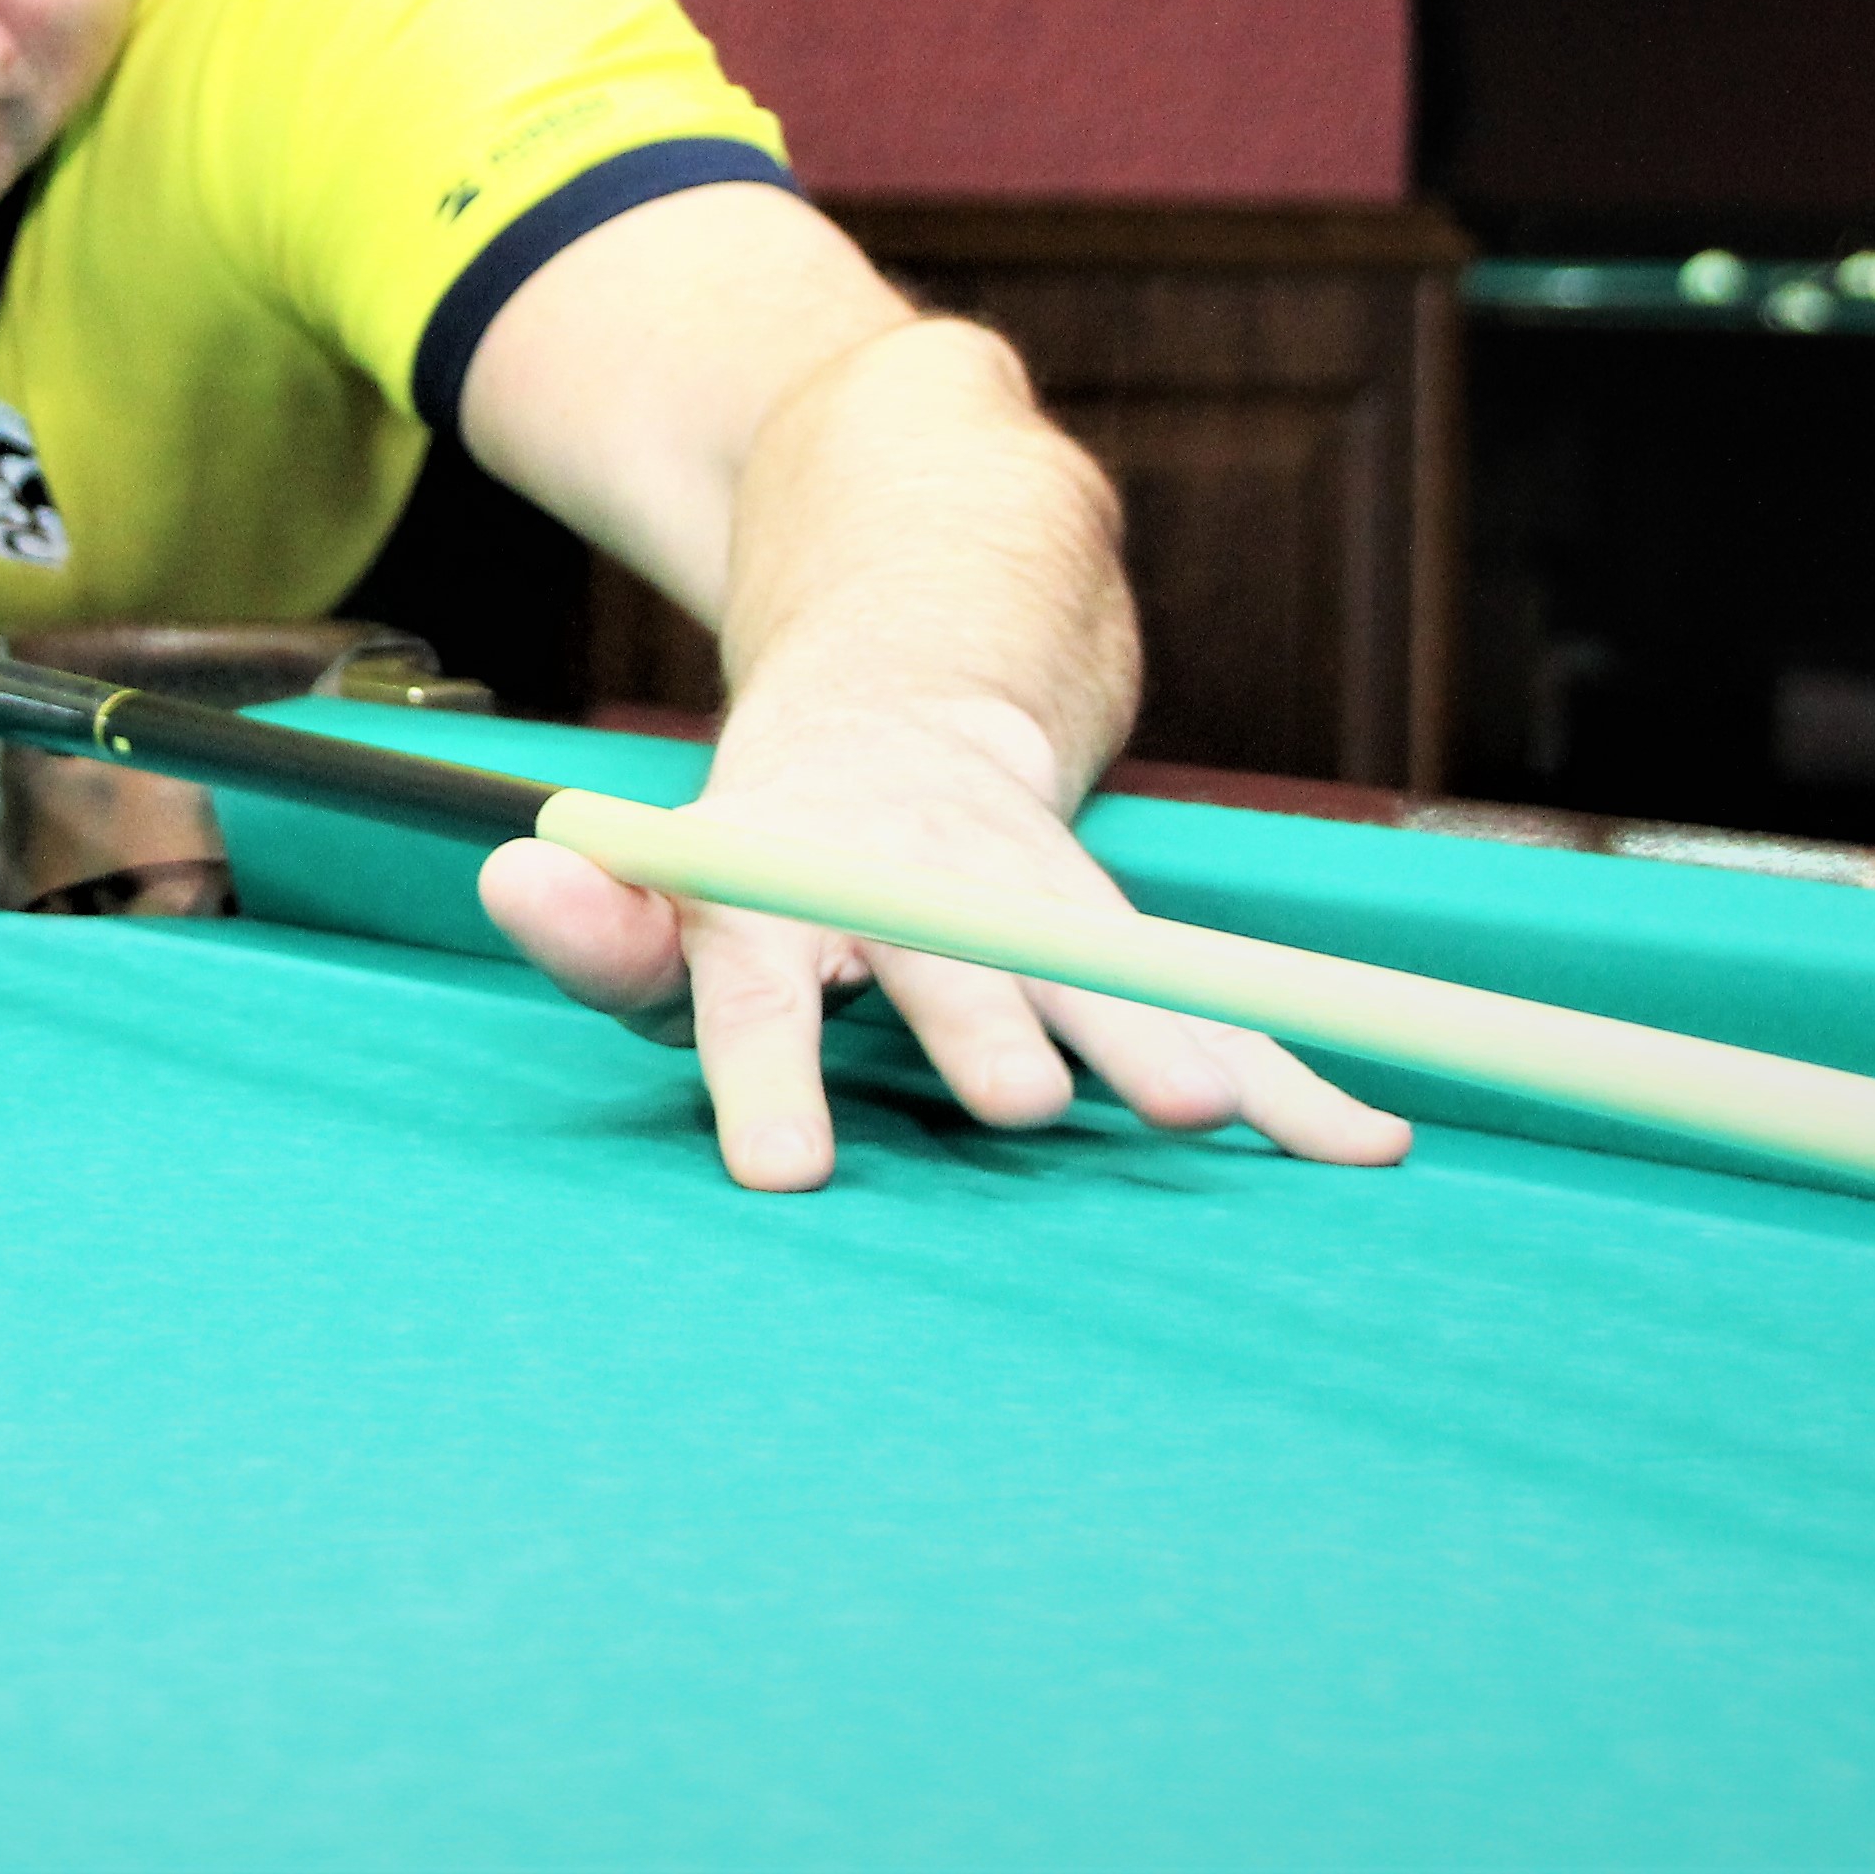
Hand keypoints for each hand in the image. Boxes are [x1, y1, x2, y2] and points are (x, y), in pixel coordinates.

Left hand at [476, 688, 1411, 1191]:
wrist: (903, 704)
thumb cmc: (759, 852)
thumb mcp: (658, 886)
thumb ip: (598, 921)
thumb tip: (512, 876)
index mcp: (783, 886)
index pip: (759, 990)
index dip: (770, 1073)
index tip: (786, 1170)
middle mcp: (915, 889)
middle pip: (952, 964)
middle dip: (991, 1028)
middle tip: (1026, 1104)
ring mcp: (1029, 901)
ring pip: (1101, 970)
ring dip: (1160, 1037)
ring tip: (1214, 1117)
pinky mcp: (1114, 931)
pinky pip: (1214, 1006)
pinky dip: (1290, 1071)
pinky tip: (1362, 1144)